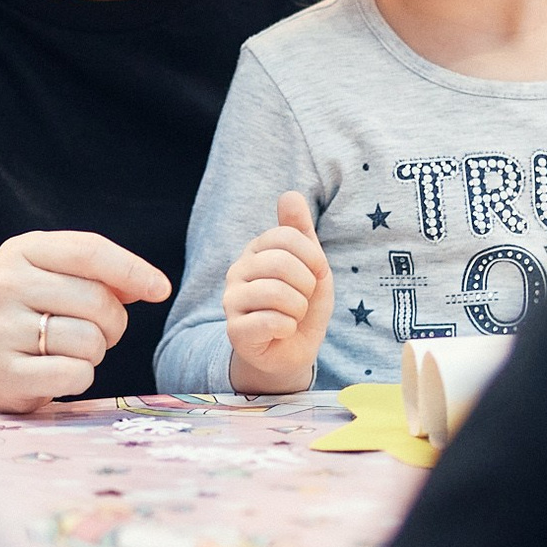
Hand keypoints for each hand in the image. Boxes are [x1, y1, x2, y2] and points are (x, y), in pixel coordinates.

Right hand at [0, 231, 171, 413]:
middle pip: (97, 300)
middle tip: (96, 333)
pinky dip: (79, 378)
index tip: (161, 289)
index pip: (89, 251)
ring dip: (93, 353)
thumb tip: (152, 285)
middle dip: (112, 323)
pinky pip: (75, 374)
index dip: (133, 269)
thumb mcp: (55, 280)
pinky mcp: (2, 373)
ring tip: (66, 352)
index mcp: (19, 252)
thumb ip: (101, 276)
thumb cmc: (30, 317)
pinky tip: (55, 374)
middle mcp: (3, 285)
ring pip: (89, 340)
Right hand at [224, 192, 332, 393]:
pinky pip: (271, 321)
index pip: (286, 235)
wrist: (291, 351)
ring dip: (298, 309)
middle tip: (303, 300)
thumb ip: (301, 231)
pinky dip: (289, 328)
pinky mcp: (234, 330)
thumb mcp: (312, 266)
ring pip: (276, 293)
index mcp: (256, 250)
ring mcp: (231, 301)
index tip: (314, 275)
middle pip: (281, 262)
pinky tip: (282, 331)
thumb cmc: (302, 305)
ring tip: (293, 316)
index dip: (312, 257)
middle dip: (306, 285)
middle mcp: (237, 271)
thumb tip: (289, 194)